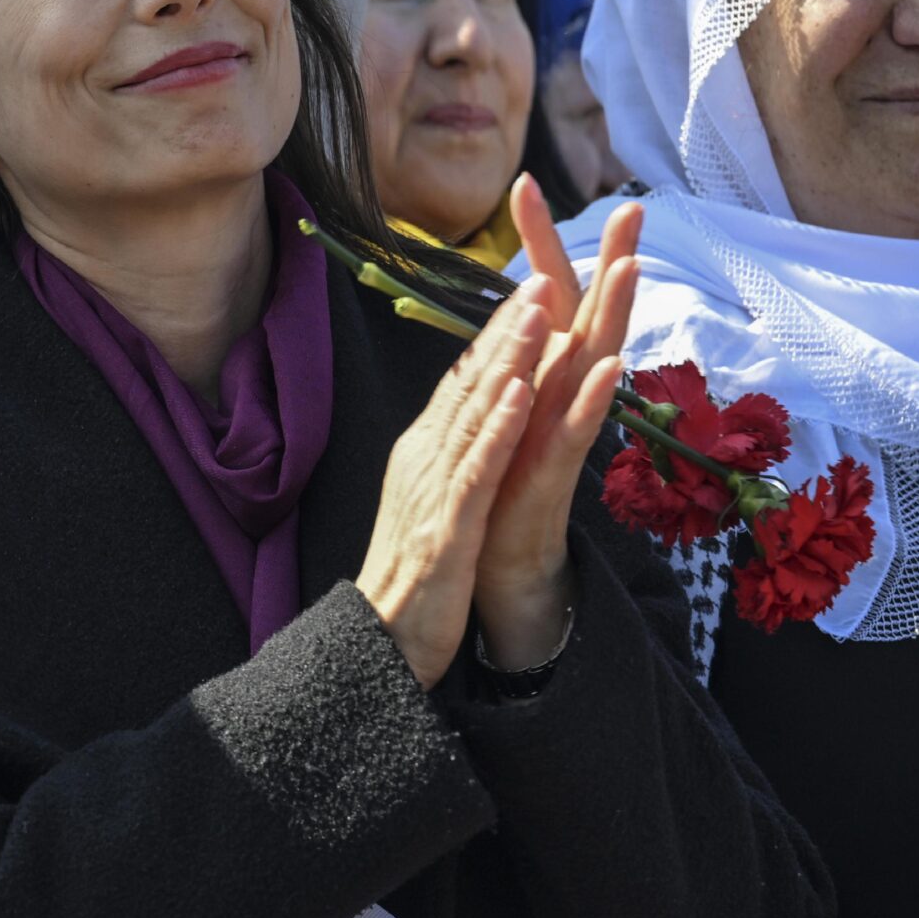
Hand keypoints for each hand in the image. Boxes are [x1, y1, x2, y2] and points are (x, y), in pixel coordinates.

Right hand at [356, 273, 551, 685]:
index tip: (529, 289)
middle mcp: (424, 459)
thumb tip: (465, 422)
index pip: (463, 383)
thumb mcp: (430, 506)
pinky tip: (523, 392)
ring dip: (508, 358)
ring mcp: (434, 489)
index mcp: (423, 453)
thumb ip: (446, 460)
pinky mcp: (448, 526)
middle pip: (470, 383)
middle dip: (508, 328)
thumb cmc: (410, 579)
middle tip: (541, 274)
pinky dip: (500, 426)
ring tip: (538, 309)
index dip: (497, 335)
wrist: (377, 643)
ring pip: (476, 412)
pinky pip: (477, 468)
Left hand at [476, 176, 642, 668]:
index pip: (546, 295)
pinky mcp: (559, 471)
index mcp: (542, 374)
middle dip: (611, 259)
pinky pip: (581, 430)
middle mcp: (563, 394)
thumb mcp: (503, 408)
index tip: (525, 182)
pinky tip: (611, 364)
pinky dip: (596, 398)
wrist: (496, 563)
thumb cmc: (501, 484)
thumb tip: (514, 307)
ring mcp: (565, 429)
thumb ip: (512, 358)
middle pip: (590, 313)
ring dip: (616, 314)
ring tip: (634, 267)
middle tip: (635, 206)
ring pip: (596, 361)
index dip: (538, 242)